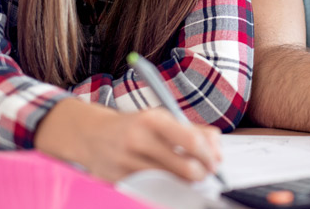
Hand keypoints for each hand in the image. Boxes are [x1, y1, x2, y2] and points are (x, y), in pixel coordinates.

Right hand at [35, 99, 221, 182]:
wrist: (92, 135)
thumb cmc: (134, 126)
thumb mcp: (161, 119)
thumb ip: (192, 129)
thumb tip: (217, 147)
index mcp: (152, 119)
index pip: (191, 140)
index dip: (209, 155)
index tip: (215, 161)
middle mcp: (138, 140)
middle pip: (185, 167)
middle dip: (201, 173)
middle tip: (205, 172)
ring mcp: (127, 163)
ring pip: (171, 182)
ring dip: (185, 182)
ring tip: (187, 175)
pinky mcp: (120, 181)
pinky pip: (153, 189)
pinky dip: (165, 187)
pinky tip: (167, 180)